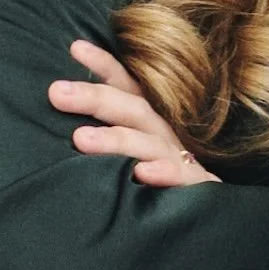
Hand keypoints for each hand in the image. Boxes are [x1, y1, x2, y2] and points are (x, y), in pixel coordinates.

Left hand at [48, 39, 221, 186]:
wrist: (212, 222)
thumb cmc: (158, 184)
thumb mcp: (133, 153)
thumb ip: (106, 137)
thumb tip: (62, 120)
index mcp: (148, 123)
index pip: (127, 88)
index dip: (104, 66)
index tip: (75, 47)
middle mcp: (164, 135)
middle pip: (132, 109)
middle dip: (95, 97)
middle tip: (57, 92)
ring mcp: (181, 160)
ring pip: (150, 143)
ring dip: (116, 138)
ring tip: (80, 139)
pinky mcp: (198, 188)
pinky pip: (183, 178)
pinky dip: (165, 174)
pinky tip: (141, 174)